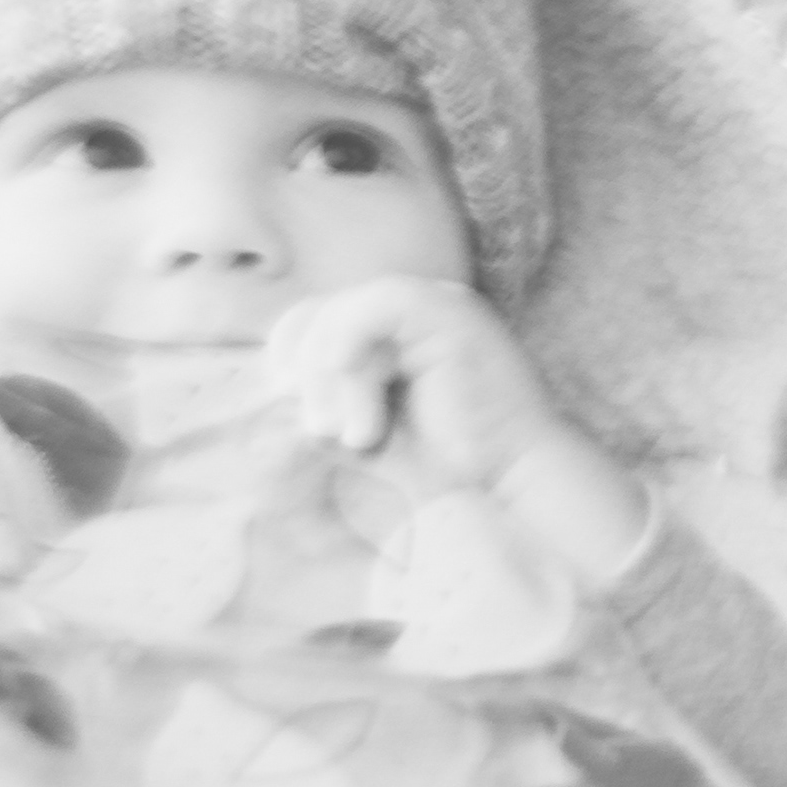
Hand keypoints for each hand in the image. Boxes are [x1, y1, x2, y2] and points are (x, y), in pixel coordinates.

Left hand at [267, 276, 655, 585]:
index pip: (319, 317)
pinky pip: (377, 306)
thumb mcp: (365, 431)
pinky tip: (356, 389)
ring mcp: (435, 304)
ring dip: (333, 377)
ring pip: (343, 313)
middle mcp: (416, 310)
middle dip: (306, 370)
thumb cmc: (446, 467)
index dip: (291, 353)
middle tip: (319, 429)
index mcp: (398, 333)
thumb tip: (275, 394)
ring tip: (356, 436)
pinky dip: (352, 342)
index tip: (287, 402)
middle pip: (322, 311)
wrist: (510, 482)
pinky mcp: (448, 311)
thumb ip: (326, 404)